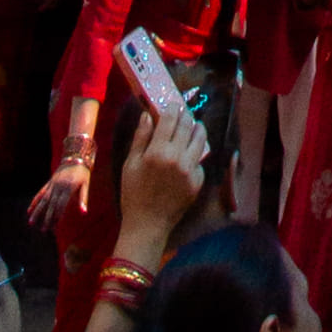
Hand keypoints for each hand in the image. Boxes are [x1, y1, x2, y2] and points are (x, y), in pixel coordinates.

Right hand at [28, 154, 85, 231]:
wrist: (75, 157)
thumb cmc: (82, 173)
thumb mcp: (85, 185)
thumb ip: (83, 199)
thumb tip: (84, 213)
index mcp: (68, 188)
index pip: (61, 205)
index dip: (57, 216)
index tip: (54, 227)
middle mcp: (58, 187)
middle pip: (51, 205)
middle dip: (46, 218)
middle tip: (43, 230)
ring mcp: (52, 185)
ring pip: (43, 200)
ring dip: (37, 212)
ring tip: (30, 223)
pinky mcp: (49, 183)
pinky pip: (40, 193)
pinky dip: (35, 202)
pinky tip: (29, 210)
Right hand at [118, 99, 207, 265]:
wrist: (147, 225)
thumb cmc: (134, 194)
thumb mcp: (130, 164)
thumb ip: (140, 137)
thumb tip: (148, 114)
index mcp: (158, 151)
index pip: (171, 118)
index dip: (172, 108)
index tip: (172, 106)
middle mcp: (177, 158)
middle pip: (188, 124)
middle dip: (185, 116)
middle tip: (182, 115)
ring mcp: (190, 170)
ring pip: (201, 138)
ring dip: (196, 129)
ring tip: (191, 129)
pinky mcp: (198, 181)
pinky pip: (200, 160)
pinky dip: (195, 154)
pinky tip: (187, 157)